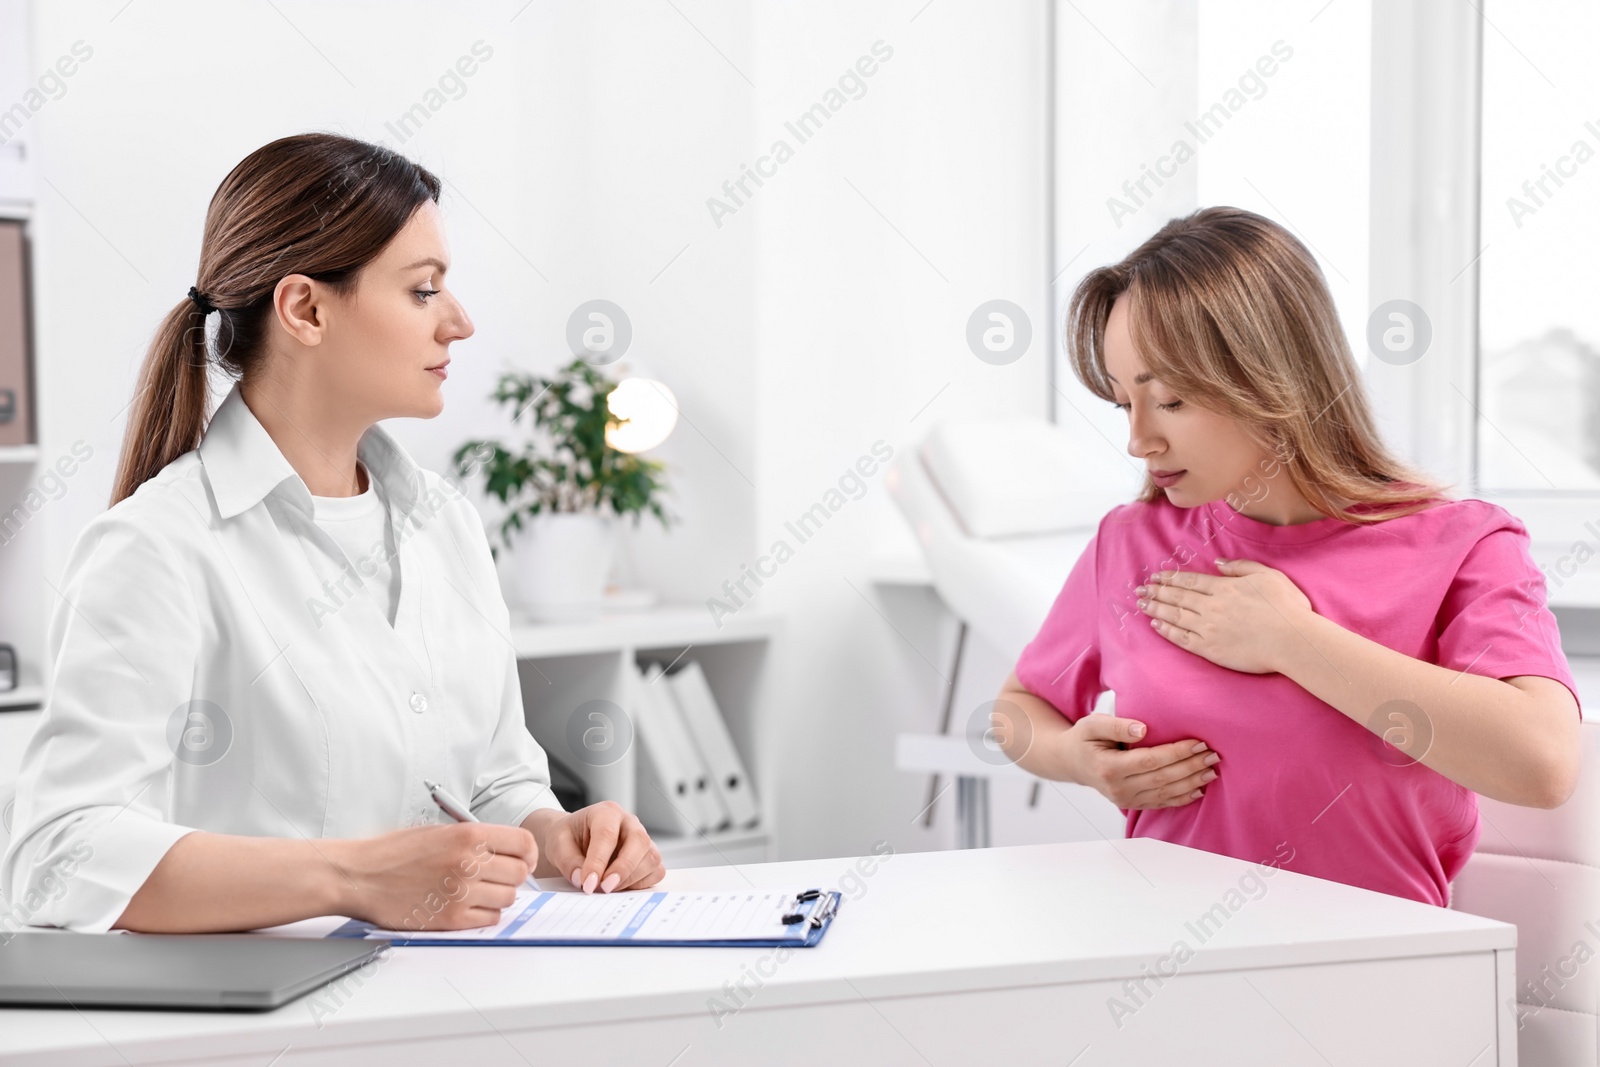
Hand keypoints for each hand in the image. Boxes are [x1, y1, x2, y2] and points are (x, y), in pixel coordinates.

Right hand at [334, 822, 537, 931]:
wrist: (360, 876)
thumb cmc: (394, 852)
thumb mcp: (439, 831)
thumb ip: (476, 839)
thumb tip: (508, 852)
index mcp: (468, 835)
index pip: (523, 843)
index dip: (528, 853)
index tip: (524, 859)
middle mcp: (468, 862)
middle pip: (520, 873)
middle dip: (513, 875)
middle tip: (499, 877)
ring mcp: (461, 892)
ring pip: (508, 898)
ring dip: (499, 896)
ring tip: (479, 891)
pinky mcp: (451, 919)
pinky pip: (489, 919)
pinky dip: (484, 914)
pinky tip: (468, 906)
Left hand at [536, 801, 664, 893]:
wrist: (576, 838)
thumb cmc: (569, 837)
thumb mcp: (558, 844)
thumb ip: (568, 862)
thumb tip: (582, 879)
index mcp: (606, 812)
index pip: (607, 834)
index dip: (598, 861)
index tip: (588, 883)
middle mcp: (629, 822)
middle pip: (639, 841)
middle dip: (623, 869)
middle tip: (604, 888)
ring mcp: (642, 839)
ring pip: (651, 858)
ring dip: (630, 879)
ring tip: (606, 887)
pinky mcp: (647, 856)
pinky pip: (656, 872)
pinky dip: (641, 884)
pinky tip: (620, 886)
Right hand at [1062, 713, 1219, 808]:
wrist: (1071, 762)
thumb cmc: (1084, 739)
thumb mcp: (1092, 724)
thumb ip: (1116, 725)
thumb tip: (1143, 729)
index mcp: (1109, 768)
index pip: (1150, 761)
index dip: (1176, 753)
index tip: (1198, 742)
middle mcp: (1118, 789)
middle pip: (1162, 779)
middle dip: (1190, 767)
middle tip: (1212, 755)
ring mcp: (1125, 800)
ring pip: (1165, 794)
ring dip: (1191, 783)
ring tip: (1211, 771)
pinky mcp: (1132, 804)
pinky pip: (1161, 803)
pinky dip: (1182, 798)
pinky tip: (1198, 790)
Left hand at [1136, 558, 1313, 673]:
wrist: (1292, 640)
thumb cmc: (1286, 608)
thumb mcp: (1268, 575)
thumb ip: (1241, 567)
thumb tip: (1219, 563)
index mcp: (1224, 588)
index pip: (1190, 581)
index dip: (1170, 578)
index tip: (1155, 576)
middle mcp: (1211, 607)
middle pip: (1177, 597)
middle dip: (1156, 592)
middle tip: (1139, 589)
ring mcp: (1208, 629)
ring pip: (1175, 616)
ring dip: (1156, 609)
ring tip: (1141, 604)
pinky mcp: (1210, 649)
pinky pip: (1182, 639)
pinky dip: (1167, 631)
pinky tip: (1156, 625)